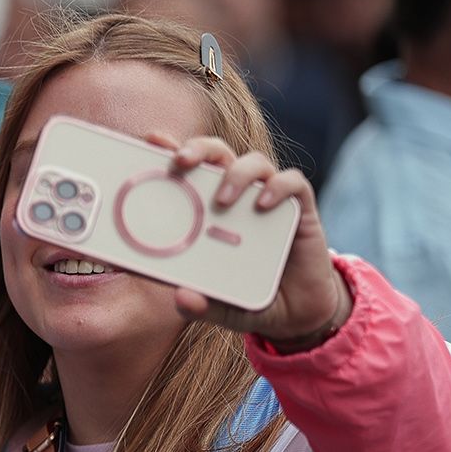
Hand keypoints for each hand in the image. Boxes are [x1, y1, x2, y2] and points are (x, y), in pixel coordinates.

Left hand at [147, 134, 350, 347]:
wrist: (296, 312)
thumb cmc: (247, 297)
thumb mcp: (219, 305)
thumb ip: (199, 304)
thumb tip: (181, 298)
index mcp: (205, 208)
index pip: (188, 169)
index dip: (170, 148)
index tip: (151, 139)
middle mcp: (235, 196)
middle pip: (217, 153)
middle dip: (197, 149)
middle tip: (180, 161)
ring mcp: (267, 199)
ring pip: (253, 162)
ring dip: (235, 173)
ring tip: (222, 200)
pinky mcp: (299, 209)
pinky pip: (292, 183)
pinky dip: (278, 187)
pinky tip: (264, 204)